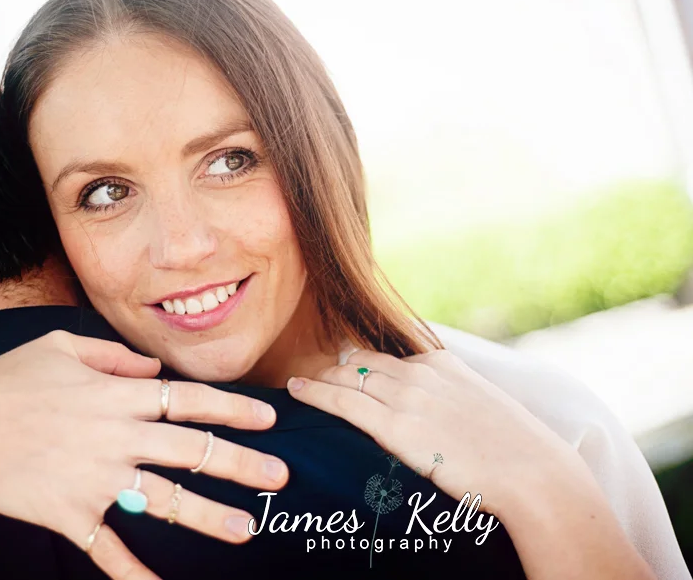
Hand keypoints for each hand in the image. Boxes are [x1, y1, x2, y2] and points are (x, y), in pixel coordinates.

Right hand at [0, 330, 288, 579]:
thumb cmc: (5, 380)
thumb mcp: (62, 348)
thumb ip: (114, 356)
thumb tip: (153, 369)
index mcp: (118, 395)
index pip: (191, 401)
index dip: (234, 410)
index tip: (268, 420)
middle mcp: (118, 436)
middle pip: (192, 452)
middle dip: (241, 465)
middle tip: (278, 478)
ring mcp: (97, 479)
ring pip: (167, 502)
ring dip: (210, 517)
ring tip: (245, 529)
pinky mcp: (72, 514)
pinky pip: (110, 549)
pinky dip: (134, 574)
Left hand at [285, 349, 587, 516]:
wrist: (533, 474)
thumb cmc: (515, 450)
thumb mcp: (483, 406)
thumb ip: (453, 398)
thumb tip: (439, 412)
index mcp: (443, 364)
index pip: (387, 355)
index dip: (361, 361)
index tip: (343, 364)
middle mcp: (420, 373)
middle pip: (361, 362)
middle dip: (335, 367)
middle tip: (313, 374)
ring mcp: (406, 397)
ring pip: (346, 378)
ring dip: (319, 378)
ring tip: (299, 383)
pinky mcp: (395, 426)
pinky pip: (342, 402)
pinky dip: (314, 393)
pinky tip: (296, 390)